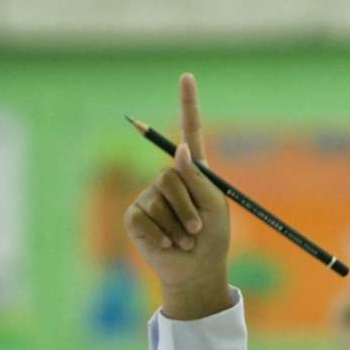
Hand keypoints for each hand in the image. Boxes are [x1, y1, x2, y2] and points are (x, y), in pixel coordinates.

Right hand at [124, 72, 232, 320]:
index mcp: (193, 172)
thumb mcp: (214, 207)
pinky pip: (146, 217)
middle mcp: (168, 179)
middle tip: (198, 230)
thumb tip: (179, 149)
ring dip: (179, 225)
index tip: (187, 77)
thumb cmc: (212, 239)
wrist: (195, 272)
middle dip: (189, 207)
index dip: (188, 104)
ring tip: (186, 239)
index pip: (189, 131)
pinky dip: (161, 235)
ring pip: (160, 199)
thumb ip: (197, 179)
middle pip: (171, 175)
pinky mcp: (135, 216)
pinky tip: (168, 245)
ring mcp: (148, 196)